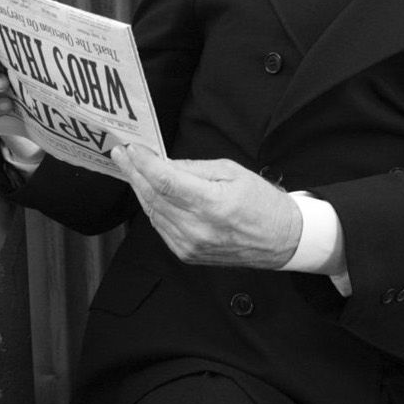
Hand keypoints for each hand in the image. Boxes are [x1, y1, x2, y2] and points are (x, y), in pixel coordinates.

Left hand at [110, 145, 301, 267]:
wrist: (282, 240)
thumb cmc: (262, 203)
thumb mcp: (232, 172)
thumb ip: (194, 168)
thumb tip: (164, 162)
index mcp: (212, 204)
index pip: (165, 180)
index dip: (143, 163)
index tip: (131, 149)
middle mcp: (197, 228)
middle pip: (153, 196)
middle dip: (133, 172)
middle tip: (120, 155)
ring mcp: (190, 245)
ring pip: (152, 212)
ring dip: (139, 189)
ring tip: (131, 170)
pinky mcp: (187, 254)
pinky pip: (160, 227)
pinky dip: (152, 207)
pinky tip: (148, 192)